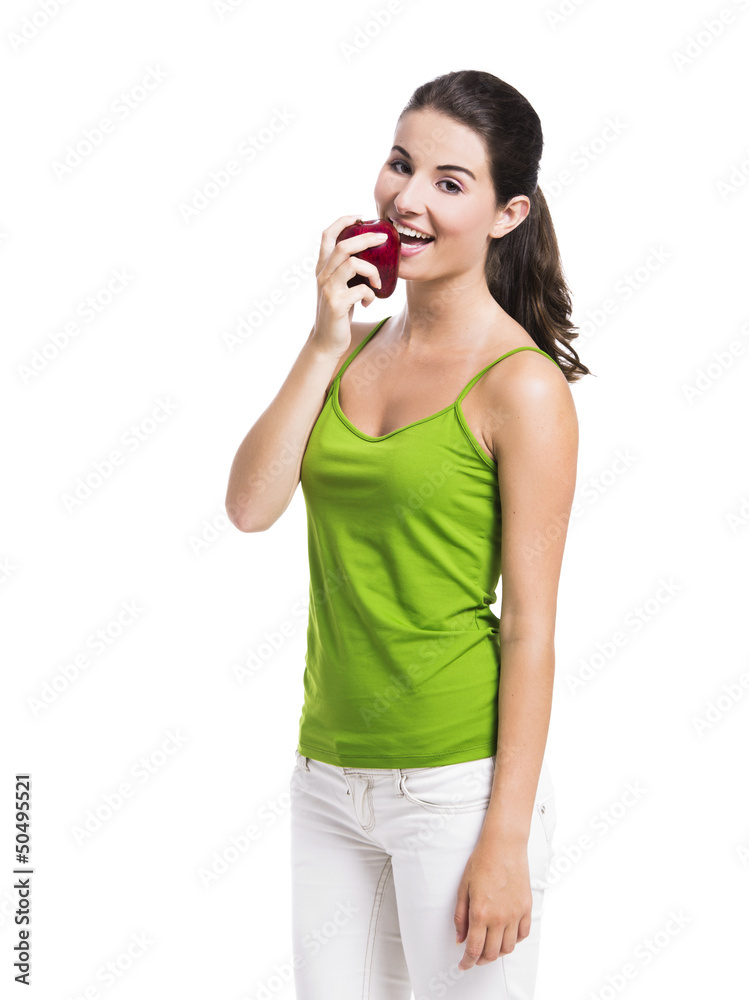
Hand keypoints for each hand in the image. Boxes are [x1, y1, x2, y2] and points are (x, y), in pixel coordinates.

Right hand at [310, 215, 387, 357]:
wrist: (326, 342)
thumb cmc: (338, 313)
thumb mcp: (339, 288)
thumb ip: (347, 272)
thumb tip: (371, 258)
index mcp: (323, 268)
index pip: (327, 236)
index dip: (342, 221)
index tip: (360, 217)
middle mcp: (322, 275)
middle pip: (343, 246)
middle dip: (366, 238)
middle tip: (384, 238)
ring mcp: (328, 289)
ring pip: (353, 264)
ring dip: (372, 272)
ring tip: (377, 284)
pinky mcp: (336, 304)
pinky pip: (361, 290)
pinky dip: (370, 295)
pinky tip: (369, 303)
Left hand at [454, 840, 531, 970]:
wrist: (504, 846)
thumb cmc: (481, 862)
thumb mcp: (463, 888)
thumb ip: (460, 916)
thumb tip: (460, 939)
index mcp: (480, 913)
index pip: (474, 949)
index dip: (467, 962)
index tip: (463, 966)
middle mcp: (499, 918)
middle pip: (492, 953)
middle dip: (480, 960)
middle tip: (474, 958)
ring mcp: (515, 914)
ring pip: (508, 948)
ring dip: (497, 953)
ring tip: (489, 947)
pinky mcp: (527, 908)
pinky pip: (523, 934)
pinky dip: (514, 941)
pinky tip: (505, 936)